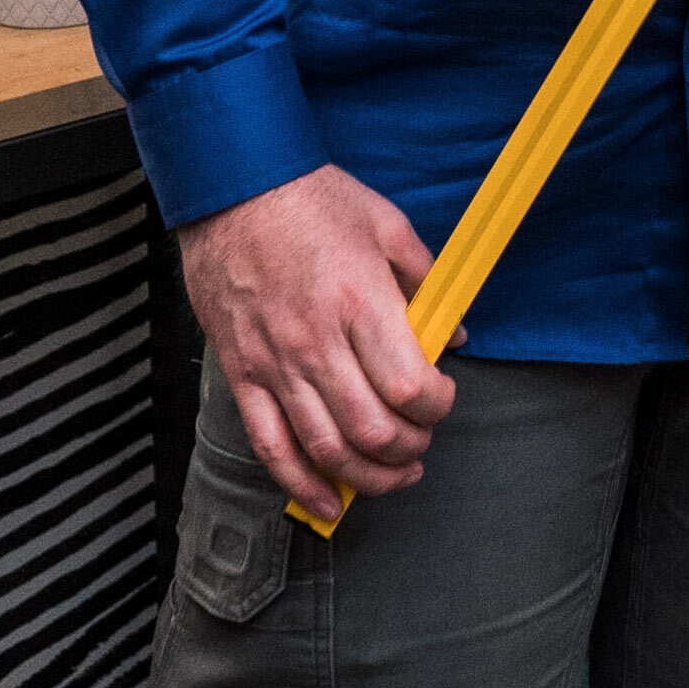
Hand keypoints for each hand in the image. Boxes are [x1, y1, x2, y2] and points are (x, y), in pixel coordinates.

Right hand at [179, 164, 457, 517]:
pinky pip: (270, 446)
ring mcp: (276, 363)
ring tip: (392, 475)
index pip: (408, 387)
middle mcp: (317, 342)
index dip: (436, 406)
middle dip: (408, 448)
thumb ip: (425, 279)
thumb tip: (455, 328)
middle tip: (421, 441)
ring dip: (367, 477)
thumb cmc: (310, 197)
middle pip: (372, 430)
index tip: (442, 398)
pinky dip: (300, 484)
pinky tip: (326, 500)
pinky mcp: (243, 374)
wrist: (234, 187)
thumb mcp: (386, 222)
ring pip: (325, 448)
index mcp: (360, 302)